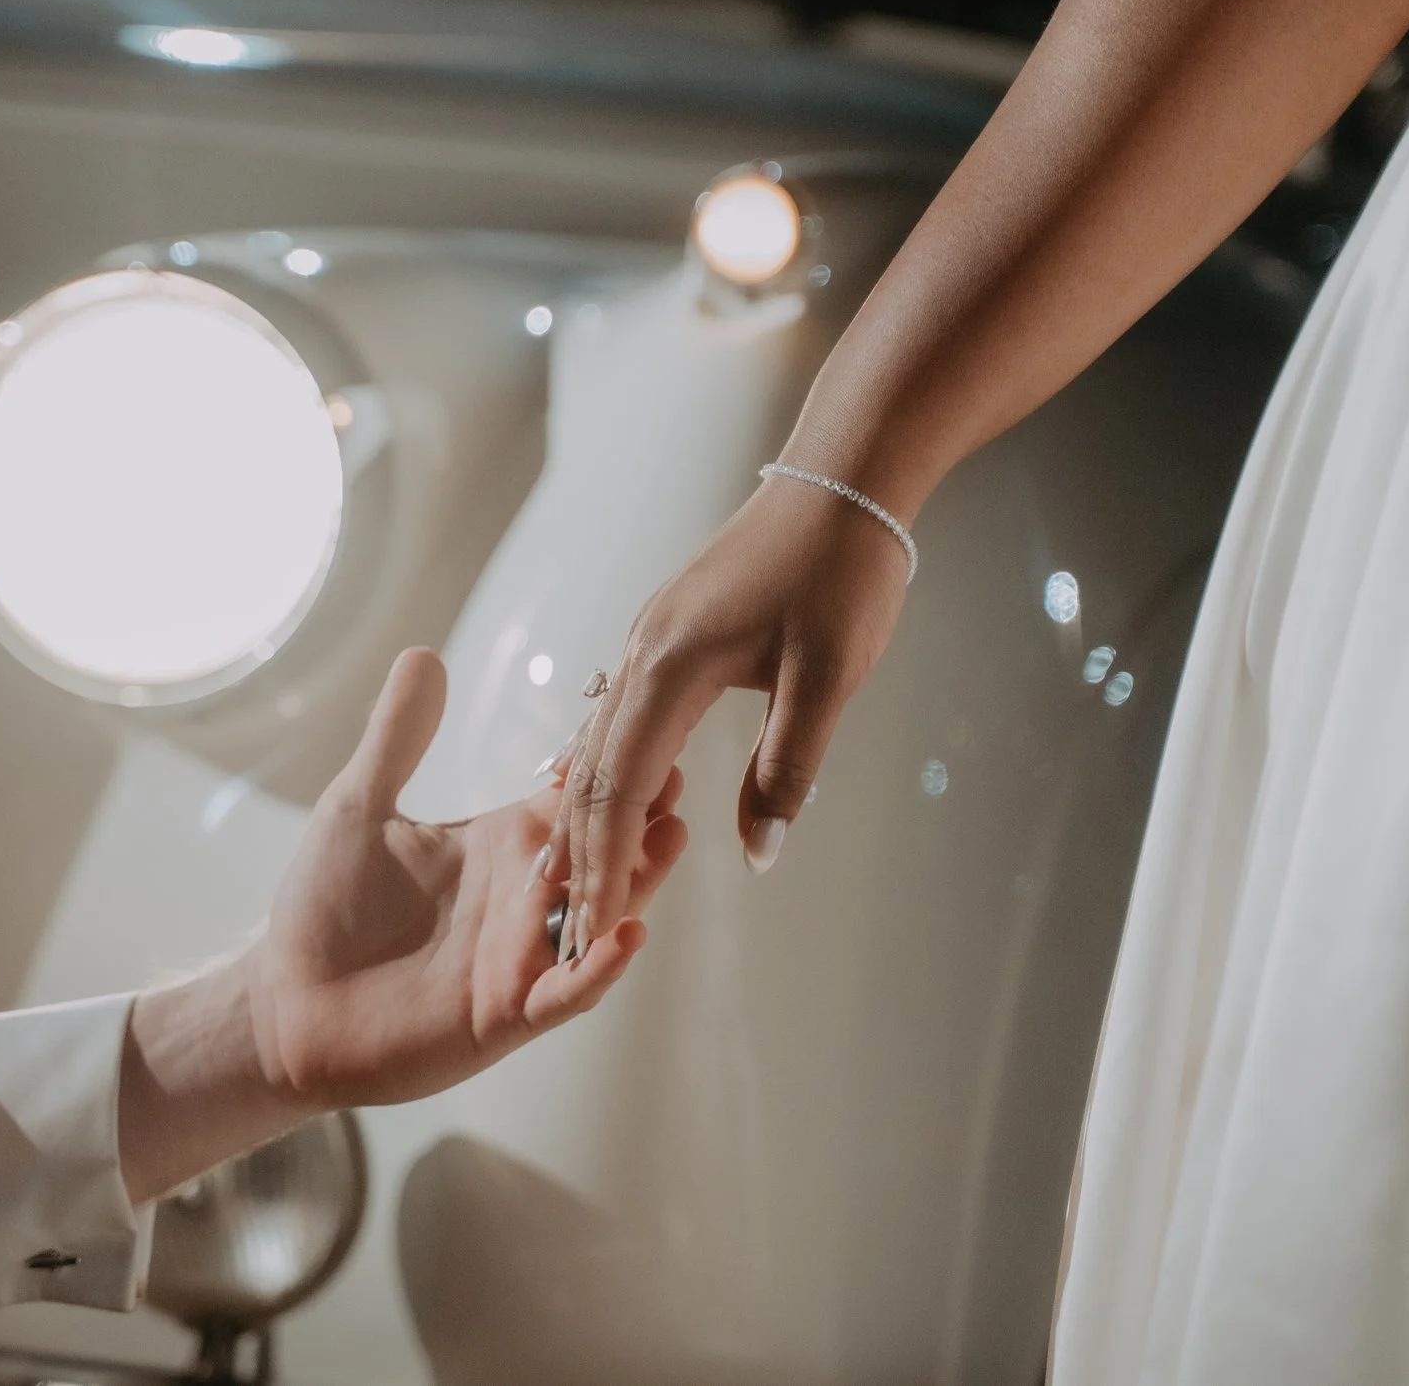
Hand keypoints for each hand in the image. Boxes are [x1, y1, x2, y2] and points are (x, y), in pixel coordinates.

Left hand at [120, 648, 686, 1201]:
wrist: (286, 1006)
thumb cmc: (324, 909)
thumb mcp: (359, 807)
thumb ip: (398, 737)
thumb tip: (424, 652)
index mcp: (501, 845)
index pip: (573, 797)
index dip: (606, 764)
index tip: (644, 718)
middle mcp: (524, 899)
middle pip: (605, 851)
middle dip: (642, 815)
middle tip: (677, 772)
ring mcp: (521, 959)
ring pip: (601, 917)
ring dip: (640, 881)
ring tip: (673, 837)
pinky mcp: (503, 1014)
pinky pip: (566, 993)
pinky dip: (598, 968)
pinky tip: (627, 933)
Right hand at [548, 470, 907, 955]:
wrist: (842, 480)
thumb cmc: (842, 574)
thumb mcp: (828, 679)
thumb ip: (788, 768)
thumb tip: (759, 854)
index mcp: (671, 667)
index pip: (621, 786)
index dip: (606, 862)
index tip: (593, 927)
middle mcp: (642, 651)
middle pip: (593, 768)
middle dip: (581, 850)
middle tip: (566, 925)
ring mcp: (648, 637)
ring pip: (599, 739)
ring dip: (586, 812)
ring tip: (568, 876)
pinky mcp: (666, 629)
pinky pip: (617, 711)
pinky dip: (606, 767)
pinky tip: (603, 792)